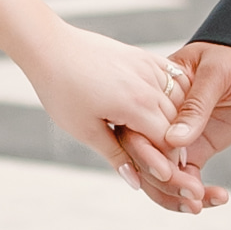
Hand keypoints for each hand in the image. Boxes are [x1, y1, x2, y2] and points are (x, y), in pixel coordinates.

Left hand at [19, 16, 224, 211]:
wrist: (51, 47)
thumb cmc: (62, 90)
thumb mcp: (85, 130)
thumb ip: (116, 155)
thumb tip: (136, 182)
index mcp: (136, 105)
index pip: (169, 142)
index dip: (170, 163)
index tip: (167, 178)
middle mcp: (149, 84)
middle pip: (178, 123)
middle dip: (177, 145)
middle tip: (171, 165)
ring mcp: (149, 66)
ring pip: (179, 100)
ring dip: (178, 121)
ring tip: (167, 139)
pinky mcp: (144, 56)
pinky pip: (173, 78)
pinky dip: (176, 96)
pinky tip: (168, 108)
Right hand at [104, 39, 230, 217]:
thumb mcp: (217, 74)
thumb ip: (196, 106)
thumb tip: (173, 140)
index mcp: (156, 93)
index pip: (137, 127)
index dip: (146, 153)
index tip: (168, 172)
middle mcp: (160, 119)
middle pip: (144, 158)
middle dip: (163, 182)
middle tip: (191, 194)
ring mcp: (177, 137)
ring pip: (162, 175)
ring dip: (177, 194)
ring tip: (201, 204)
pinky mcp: (196, 151)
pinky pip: (187, 178)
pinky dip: (198, 194)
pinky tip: (217, 198)